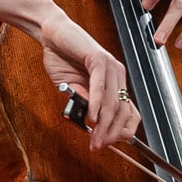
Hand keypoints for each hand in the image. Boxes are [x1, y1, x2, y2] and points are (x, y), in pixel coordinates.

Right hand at [22, 0, 139, 151]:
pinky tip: (91, 117)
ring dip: (103, 125)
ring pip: (113, 102)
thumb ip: (84, 103)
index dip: (119, 132)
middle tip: (97, 147)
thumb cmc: (62, 58)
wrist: (52, 34)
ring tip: (94, 139)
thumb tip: (93, 124)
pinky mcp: (98, 58)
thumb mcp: (73, 89)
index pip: (129, 113)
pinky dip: (96, 104)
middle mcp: (118, 75)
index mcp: (115, 83)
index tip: (104, 144)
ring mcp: (111, 66)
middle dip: (110, 134)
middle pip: (122, 112)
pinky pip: (100, 86)